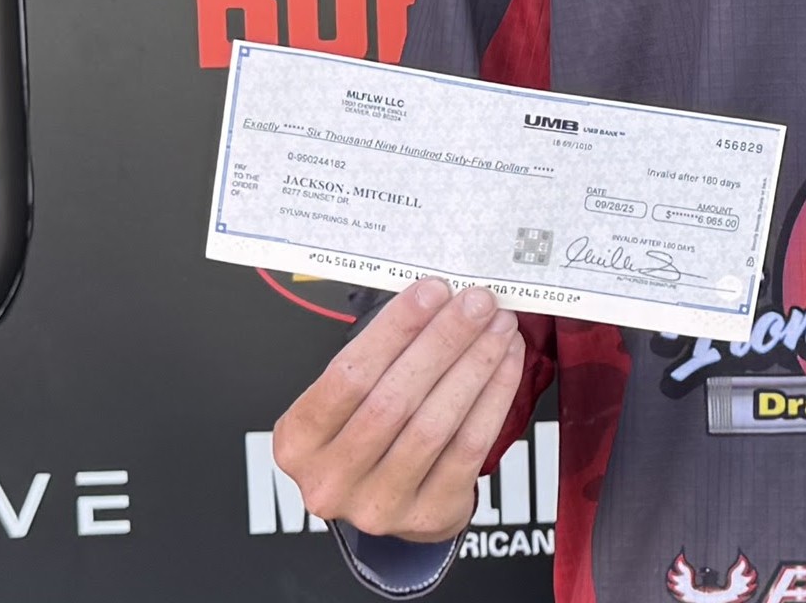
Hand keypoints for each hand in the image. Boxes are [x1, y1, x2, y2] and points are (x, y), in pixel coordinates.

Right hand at [272, 278, 526, 541]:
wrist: (387, 497)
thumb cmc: (368, 426)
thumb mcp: (350, 394)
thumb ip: (382, 350)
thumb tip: (439, 294)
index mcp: (299, 440)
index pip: (347, 377)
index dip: (395, 330)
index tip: (434, 290)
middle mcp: (331, 480)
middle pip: (394, 401)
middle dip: (444, 342)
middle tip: (477, 303)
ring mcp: (379, 505)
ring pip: (434, 425)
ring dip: (475, 366)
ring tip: (498, 326)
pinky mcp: (428, 515)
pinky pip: (469, 448)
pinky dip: (494, 396)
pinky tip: (507, 361)